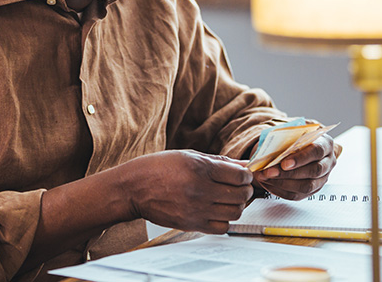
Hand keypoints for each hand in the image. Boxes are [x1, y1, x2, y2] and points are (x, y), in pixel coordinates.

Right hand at [123, 150, 253, 233]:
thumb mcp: (188, 155)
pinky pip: (222, 227)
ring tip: (228, 198)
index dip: (246, 175)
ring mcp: (197, 209)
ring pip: (235, 212)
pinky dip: (225, 220)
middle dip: (245, 189)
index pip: (239, 176)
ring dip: (237, 205)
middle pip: (240, 195)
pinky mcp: (192, 224)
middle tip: (239, 185)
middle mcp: (200, 189)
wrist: (135, 188)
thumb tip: (243, 165)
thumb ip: (218, 161)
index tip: (243, 174)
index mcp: (200, 168)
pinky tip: (217, 210)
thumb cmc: (159, 167)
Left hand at [252, 135, 338, 200]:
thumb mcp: (294, 131)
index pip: (316, 151)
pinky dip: (280, 190)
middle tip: (268, 172)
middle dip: (289, 173)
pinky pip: (298, 195)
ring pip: (306, 186)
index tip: (284, 163)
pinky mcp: (313, 190)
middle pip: (312, 171)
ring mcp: (322, 178)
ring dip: (282, 183)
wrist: (301, 143)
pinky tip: (267, 183)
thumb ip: (286, 138)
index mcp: (325, 143)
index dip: (301, 158)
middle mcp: (327, 162)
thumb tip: (268, 149)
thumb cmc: (297, 136)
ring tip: (264, 177)